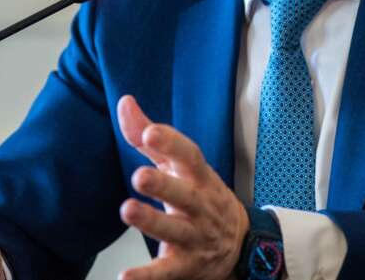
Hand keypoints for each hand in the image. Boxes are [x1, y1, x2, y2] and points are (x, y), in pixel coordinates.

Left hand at [117, 95, 249, 279]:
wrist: (239, 245)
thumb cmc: (200, 196)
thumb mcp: (181, 166)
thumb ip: (150, 136)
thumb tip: (125, 101)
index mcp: (199, 177)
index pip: (190, 156)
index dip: (172, 143)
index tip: (151, 132)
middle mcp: (199, 205)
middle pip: (184, 194)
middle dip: (163, 185)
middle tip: (140, 176)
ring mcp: (194, 236)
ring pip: (175, 230)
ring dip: (152, 222)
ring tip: (128, 210)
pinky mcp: (184, 265)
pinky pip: (165, 272)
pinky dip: (146, 277)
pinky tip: (125, 277)